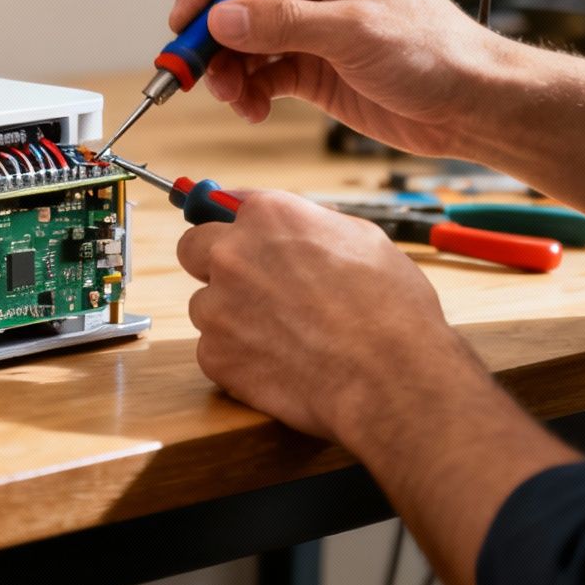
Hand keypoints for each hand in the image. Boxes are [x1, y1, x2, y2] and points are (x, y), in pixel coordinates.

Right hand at [168, 0, 509, 157]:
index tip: (187, 15)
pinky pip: (258, 73)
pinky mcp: (310, 65)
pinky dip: (247, 92)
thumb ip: (282, 23)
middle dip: (210, 32)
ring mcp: (309, 24)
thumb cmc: (437, 51)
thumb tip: (221, 19)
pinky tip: (252, 108)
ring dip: (226, 68)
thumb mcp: (354, 30)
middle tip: (192, 65)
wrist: (471, 106)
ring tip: (231, 96)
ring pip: (240, 38)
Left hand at [176, 190, 484, 440]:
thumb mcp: (363, 240)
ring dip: (231, 319)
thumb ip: (312, 227)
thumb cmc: (391, 310)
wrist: (391, 378)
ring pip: (205, 306)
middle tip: (251, 290)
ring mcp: (218, 306)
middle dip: (214, 266)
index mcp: (269, 216)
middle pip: (193, 250)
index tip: (230, 236)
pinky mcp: (215, 355)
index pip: (220, 205)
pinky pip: (214, 352)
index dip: (231, 227)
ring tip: (284, 337)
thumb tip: (294, 231)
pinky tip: (280, 365)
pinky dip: (239, 360)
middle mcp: (233, 254)